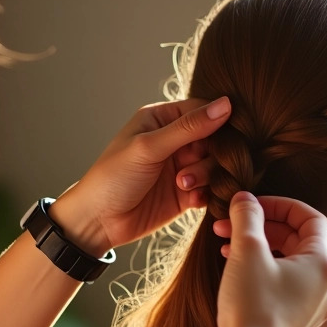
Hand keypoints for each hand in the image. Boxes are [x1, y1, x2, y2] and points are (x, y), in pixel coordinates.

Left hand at [48, 97, 231, 255]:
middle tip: (193, 165)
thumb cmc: (113, 177)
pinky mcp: (186, 193)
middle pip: (215, 138)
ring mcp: (182, 167)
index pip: (203, 109)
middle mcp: (175, 141)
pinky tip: (191, 200)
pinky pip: (211, 189)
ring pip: (215, 164)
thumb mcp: (149, 147)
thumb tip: (226, 104)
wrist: (98, 221)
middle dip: (212, 153)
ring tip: (182, 184)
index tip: (227, 134)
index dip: (218, 120)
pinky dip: (207, 194)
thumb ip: (188, 127)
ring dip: (205, 174)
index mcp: (162, 119)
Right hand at [213, 192, 326, 326]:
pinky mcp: (296, 323)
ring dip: (259, 247)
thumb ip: (247, 217)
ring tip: (226, 244)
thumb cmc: (252, 306)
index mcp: (324, 263)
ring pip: (289, 262)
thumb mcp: (247, 251)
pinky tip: (235, 270)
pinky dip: (262, 270)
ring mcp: (313, 307)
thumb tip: (245, 199)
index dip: (279, 205)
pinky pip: (283, 285)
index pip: (310, 217)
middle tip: (230, 223)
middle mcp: (326, 285)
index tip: (252, 205)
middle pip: (299, 239)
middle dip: (262, 226)